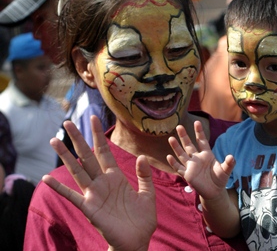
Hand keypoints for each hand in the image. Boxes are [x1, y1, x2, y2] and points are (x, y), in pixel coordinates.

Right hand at [42, 116, 155, 250]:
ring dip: (66, 157)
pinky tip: (47, 178)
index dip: (99, 136)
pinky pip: (72, 196)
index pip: (104, 152)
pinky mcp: (89, 208)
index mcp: (116, 177)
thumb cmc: (142, 219)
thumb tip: (141, 156)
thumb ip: (145, 175)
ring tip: (55, 141)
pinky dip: (59, 188)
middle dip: (78, 139)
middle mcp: (102, 183)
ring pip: (77, 171)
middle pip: (87, 157)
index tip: (94, 119)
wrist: (137, 241)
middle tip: (68, 122)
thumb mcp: (148, 193)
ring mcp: (94, 194)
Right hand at [167, 121, 234, 200]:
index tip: (197, 122)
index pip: (202, 141)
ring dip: (176, 147)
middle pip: (189, 145)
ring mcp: (191, 166)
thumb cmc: (220, 178)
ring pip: (182, 155)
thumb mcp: (226, 171)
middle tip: (179, 126)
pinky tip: (169, 156)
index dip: (199, 132)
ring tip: (171, 138)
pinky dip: (174, 163)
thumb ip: (229, 164)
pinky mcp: (187, 175)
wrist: (214, 191)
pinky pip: (179, 168)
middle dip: (184, 136)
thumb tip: (231, 157)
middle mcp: (197, 158)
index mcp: (207, 154)